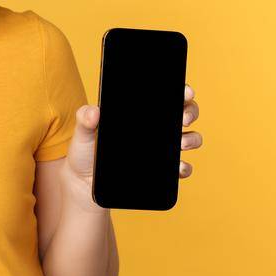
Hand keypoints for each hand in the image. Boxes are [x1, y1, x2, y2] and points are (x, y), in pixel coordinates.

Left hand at [63, 84, 202, 212]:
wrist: (85, 183)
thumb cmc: (85, 152)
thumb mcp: (83, 133)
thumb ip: (85, 119)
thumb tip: (94, 111)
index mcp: (139, 114)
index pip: (165, 96)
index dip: (180, 91)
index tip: (185, 92)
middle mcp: (155, 129)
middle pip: (184, 113)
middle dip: (191, 111)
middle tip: (183, 118)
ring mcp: (162, 149)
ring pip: (190, 138)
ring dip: (192, 138)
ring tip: (181, 143)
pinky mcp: (162, 170)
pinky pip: (182, 167)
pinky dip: (184, 167)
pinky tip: (177, 167)